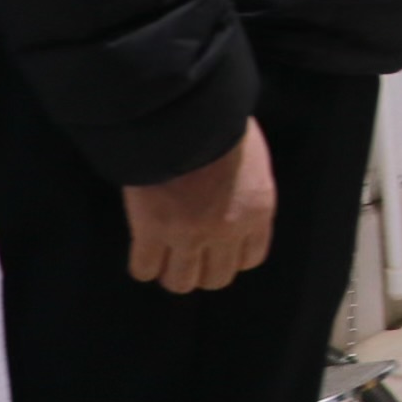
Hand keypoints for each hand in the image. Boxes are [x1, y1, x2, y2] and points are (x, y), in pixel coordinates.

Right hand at [125, 120, 276, 293]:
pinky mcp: (151, 233)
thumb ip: (246, 193)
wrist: (190, 118)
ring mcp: (188, 236)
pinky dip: (143, 264)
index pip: (251, 259)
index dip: (232, 256)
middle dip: (203, 269)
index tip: (219, 249)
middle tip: (189, 255)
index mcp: (257, 211)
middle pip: (216, 279)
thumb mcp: (252, 163)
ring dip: (173, 272)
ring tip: (166, 257)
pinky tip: (144, 249)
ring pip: (180, 282)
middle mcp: (227, 231)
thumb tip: (233, 207)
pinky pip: (144, 269)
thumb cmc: (224, 128)